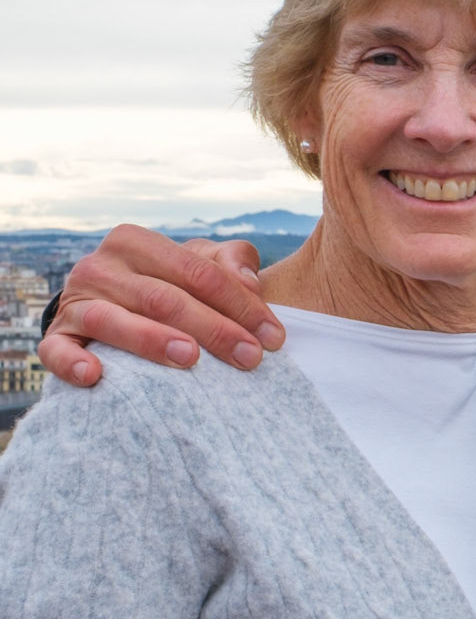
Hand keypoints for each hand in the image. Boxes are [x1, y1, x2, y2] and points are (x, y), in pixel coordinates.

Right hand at [38, 225, 284, 387]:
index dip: (241, 305)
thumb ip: (230, 261)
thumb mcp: (197, 266)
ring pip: (113, 320)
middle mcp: (100, 266)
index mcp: (136, 242)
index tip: (274, 339)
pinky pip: (57, 350)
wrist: (103, 312)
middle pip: (163, 298)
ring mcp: (75, 302)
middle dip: (212, 329)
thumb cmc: (165, 288)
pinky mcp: (57, 337)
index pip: (198, 272)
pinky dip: (72, 362)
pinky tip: (96, 376)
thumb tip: (250, 279)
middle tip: (250, 358)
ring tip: (189, 359)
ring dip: (151, 340)